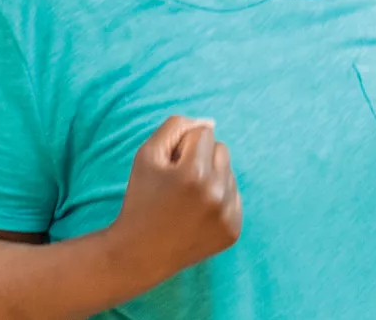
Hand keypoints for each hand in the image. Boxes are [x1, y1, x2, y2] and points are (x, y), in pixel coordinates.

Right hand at [108, 116, 241, 277]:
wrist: (141, 253)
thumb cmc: (141, 200)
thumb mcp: (146, 155)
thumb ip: (175, 127)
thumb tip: (208, 121)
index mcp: (194, 173)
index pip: (204, 132)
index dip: (183, 146)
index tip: (170, 167)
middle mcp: (217, 194)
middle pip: (222, 150)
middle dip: (201, 159)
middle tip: (179, 182)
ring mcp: (228, 215)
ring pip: (229, 173)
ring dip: (212, 179)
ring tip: (187, 200)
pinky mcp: (233, 231)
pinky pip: (235, 197)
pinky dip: (219, 201)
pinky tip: (197, 214)